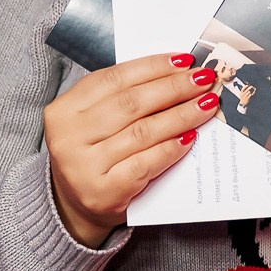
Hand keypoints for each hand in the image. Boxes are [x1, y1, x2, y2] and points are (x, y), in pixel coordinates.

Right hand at [43, 53, 218, 246]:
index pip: (114, 79)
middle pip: (131, 103)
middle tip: (203, 79)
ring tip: (205, 105)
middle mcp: (68, 137)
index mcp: (64, 110)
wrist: (73, 209)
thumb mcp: (92, 122)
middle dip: (173, 87)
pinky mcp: (103, 192)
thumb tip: (174, 74)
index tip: (184, 61)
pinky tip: (190, 137)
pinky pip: (145, 164)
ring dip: (180, 115)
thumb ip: (121, 98)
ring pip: (142, 132)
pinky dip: (170, 148)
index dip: (152, 67)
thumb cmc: (91, 156)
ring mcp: (84, 167)